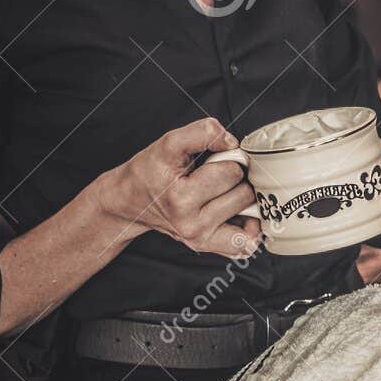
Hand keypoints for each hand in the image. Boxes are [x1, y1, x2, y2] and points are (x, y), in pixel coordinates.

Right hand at [101, 117, 261, 258]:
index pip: (231, 172)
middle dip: (234, 180)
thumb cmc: (151, 171)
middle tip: (214, 177)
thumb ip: (202, 132)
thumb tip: (232, 143)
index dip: (228, 159)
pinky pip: (245, 243)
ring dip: (242, 201)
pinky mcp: (207, 247)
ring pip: (250, 216)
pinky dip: (248, 227)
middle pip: (244, 194)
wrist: (130, 201)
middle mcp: (190, 225)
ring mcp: (199, 240)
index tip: (214, 159)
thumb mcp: (169, 143)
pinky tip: (236, 213)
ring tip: (221, 193)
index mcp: (180, 198)